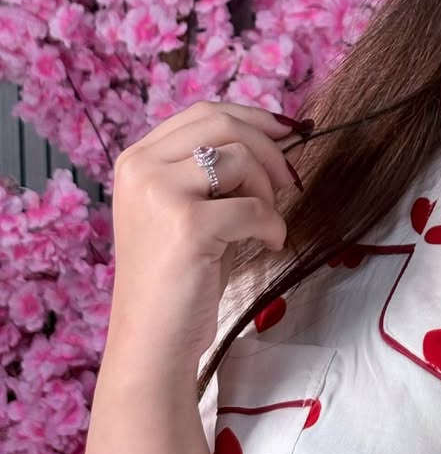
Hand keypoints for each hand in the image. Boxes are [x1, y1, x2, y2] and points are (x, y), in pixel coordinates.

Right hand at [107, 100, 306, 376]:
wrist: (152, 341)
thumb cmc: (179, 277)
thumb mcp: (188, 208)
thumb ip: (214, 168)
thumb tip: (280, 130)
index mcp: (136, 159)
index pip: (204, 112)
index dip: (253, 117)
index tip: (288, 132)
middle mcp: (140, 168)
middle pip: (224, 125)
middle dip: (270, 148)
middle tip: (290, 181)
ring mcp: (159, 193)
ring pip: (241, 159)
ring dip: (268, 191)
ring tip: (264, 224)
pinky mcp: (187, 224)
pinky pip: (253, 206)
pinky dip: (272, 225)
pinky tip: (268, 244)